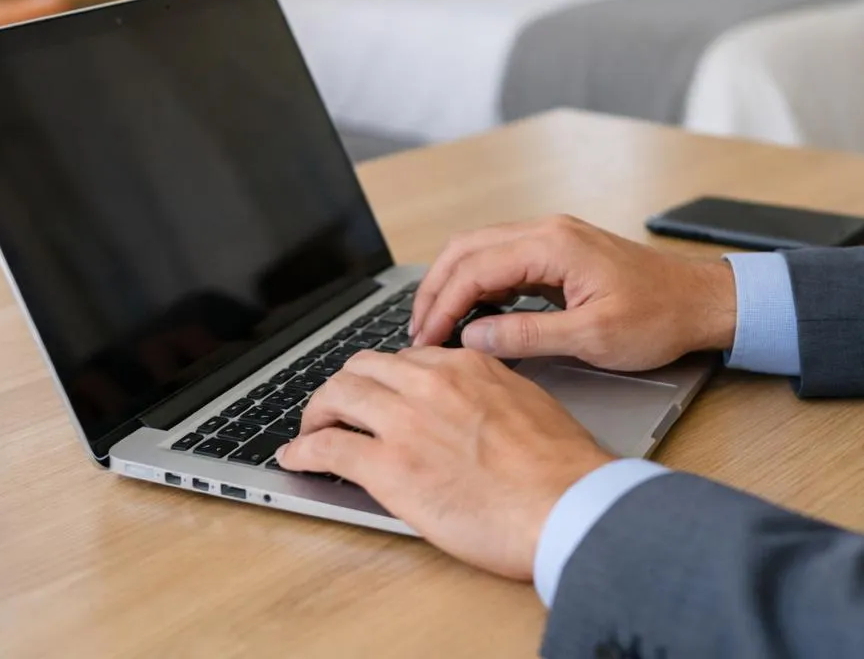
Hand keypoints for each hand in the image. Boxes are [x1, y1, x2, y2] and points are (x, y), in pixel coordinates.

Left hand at [276, 347, 612, 580]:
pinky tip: (295, 458)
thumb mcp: (527, 405)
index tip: (377, 394)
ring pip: (336, 396)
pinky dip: (302, 450)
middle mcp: (430, 384)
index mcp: (466, 367)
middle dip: (342, 388)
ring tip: (310, 431)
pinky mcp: (388, 467)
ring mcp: (404, 423)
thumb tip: (469, 411)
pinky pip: (326, 447)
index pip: (404, 358)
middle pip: (362, 368)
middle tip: (335, 409)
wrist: (568, 506)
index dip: (383, 378)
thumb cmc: (561, 470)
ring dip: (315, 414)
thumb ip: (488, 396)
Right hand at [410, 215, 736, 370]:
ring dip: (452, 284)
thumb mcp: (593, 337)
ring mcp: (552, 238)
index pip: (474, 268)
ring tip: (434, 325)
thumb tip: (474, 337)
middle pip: (465, 249)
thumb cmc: (660, 317)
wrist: (703, 301)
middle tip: (417, 333)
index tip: (425, 340)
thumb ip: (527, 336)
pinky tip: (470, 313)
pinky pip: (501, 259)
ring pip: (479, 250)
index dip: (442, 305)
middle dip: (435, 290)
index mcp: (552, 245)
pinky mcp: (558, 253)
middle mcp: (547, 231)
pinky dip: (476, 283)